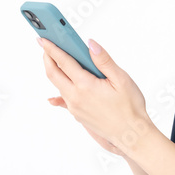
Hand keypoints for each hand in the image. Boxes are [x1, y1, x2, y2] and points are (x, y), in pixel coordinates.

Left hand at [39, 36, 153, 152]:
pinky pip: (64, 99)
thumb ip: (103, 60)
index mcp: (85, 85)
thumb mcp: (121, 79)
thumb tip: (90, 44)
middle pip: (53, 74)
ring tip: (56, 60)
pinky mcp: (77, 114)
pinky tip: (56, 92)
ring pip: (58, 86)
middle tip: (45, 46)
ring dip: (54, 71)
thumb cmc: (130, 108)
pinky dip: (60, 88)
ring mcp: (75, 108)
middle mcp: (75, 97)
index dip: (52, 48)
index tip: (43, 39)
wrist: (131, 135)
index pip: (63, 62)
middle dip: (47, 58)